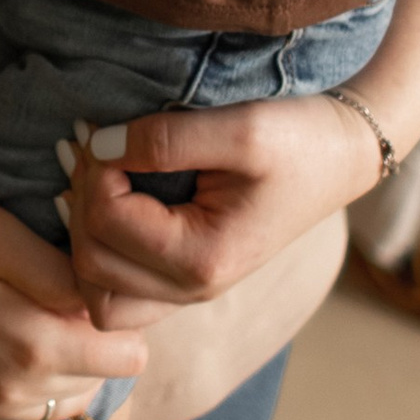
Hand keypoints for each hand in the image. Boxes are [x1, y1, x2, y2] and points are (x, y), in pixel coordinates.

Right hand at [0, 180, 148, 419]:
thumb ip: (57, 272)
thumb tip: (105, 302)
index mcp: (31, 340)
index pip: (125, 350)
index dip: (126, 316)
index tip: (108, 285)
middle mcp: (14, 388)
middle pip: (104, 379)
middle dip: (109, 345)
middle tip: (88, 300)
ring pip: (72, 406)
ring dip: (84, 377)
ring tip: (72, 333)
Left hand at [62, 91, 376, 310]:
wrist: (338, 158)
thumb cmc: (297, 141)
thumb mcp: (240, 128)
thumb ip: (166, 139)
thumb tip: (98, 147)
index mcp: (204, 259)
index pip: (106, 223)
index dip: (94, 172)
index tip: (110, 132)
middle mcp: (192, 288)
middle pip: (90, 267)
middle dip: (80, 202)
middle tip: (97, 150)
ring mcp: (187, 288)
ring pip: (96, 291)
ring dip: (82, 233)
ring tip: (96, 177)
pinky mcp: (183, 276)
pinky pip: (117, 287)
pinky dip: (99, 249)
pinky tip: (104, 199)